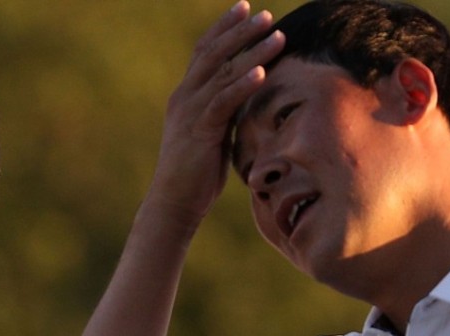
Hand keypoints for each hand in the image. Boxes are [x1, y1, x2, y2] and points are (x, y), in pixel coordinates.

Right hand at [145, 1, 284, 229]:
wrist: (173, 202)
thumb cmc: (195, 174)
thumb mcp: (212, 134)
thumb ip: (225, 112)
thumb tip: (248, 100)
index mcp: (186, 95)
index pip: (204, 51)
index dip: (224, 28)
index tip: (245, 8)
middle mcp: (185, 97)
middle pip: (213, 53)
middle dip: (240, 31)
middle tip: (264, 14)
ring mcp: (190, 113)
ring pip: (222, 73)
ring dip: (251, 52)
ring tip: (276, 36)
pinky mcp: (199, 131)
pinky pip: (223, 102)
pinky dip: (243, 85)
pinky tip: (262, 72)